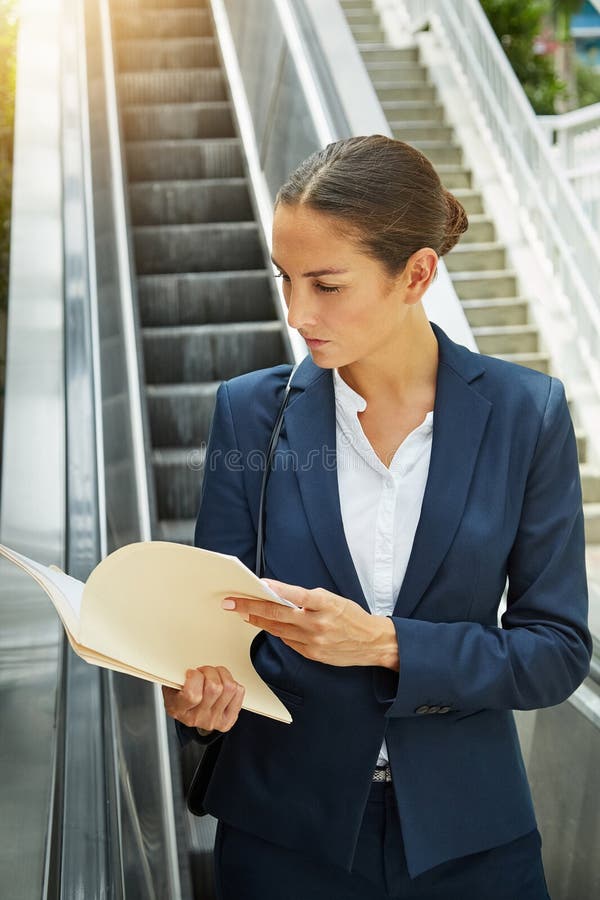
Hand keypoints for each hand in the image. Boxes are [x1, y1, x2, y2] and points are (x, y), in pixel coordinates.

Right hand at [162, 665, 244, 732]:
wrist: (188, 713)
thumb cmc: (179, 694)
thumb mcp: (170, 684)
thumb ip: (175, 676)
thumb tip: (183, 666)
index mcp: (178, 709)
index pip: (192, 695)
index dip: (195, 677)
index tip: (192, 672)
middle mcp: (197, 718)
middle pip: (214, 688)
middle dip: (209, 671)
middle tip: (203, 672)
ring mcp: (214, 720)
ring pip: (229, 688)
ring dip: (222, 675)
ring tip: (214, 676)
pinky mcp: (228, 719)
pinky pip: (239, 692)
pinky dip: (233, 683)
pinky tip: (222, 686)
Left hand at [222, 578, 398, 669]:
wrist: (372, 642)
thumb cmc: (351, 616)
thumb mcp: (333, 599)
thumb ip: (308, 598)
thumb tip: (280, 595)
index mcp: (325, 604)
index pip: (296, 594)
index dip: (275, 589)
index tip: (257, 584)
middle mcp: (318, 623)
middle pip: (277, 614)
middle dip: (250, 607)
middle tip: (231, 603)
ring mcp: (313, 641)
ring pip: (277, 629)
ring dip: (258, 620)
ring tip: (243, 612)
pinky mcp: (311, 654)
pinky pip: (287, 641)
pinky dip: (276, 631)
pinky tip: (266, 624)